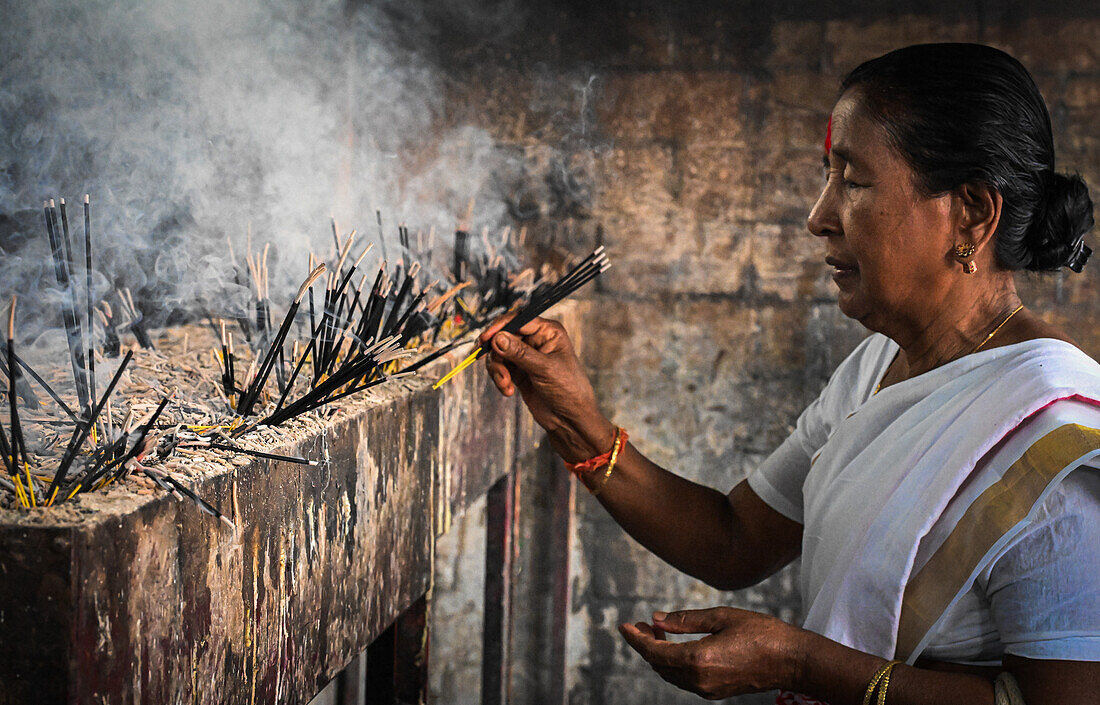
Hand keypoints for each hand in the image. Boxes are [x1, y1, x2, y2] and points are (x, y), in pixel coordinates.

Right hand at [480, 315, 615, 462]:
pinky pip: (500, 369)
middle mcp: (536, 340)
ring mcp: (525, 356)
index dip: (500, 327)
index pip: (519, 320)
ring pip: (498, 354)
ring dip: (498, 370)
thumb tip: (497, 338)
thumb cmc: (568, 390)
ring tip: (506, 385)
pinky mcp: (518, 372)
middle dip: (497, 354)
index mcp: (548, 332)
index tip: (485, 339)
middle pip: (503, 336)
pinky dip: (500, 379)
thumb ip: (520, 353)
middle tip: (497, 370)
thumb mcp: (544, 369)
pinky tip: (508, 391)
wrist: (569, 420)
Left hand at [618, 606, 804, 699]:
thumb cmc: (761, 633)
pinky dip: (673, 663)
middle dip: (645, 644)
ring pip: (670, 674)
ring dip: (659, 654)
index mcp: (699, 659)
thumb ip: (685, 620)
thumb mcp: (721, 617)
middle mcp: (700, 679)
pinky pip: (684, 679)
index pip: (655, 652)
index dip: (636, 638)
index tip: (623, 625)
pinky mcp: (715, 692)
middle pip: (658, 665)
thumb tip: (657, 619)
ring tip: (656, 631)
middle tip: (641, 624)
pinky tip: (675, 646)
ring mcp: (707, 689)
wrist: (791, 661)